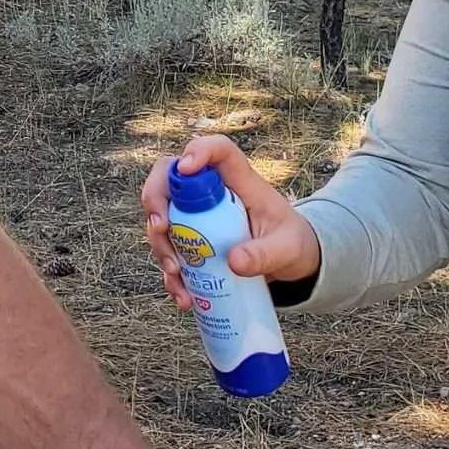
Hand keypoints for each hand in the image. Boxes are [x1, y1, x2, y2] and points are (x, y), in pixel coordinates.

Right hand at [143, 136, 322, 310]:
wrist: (292, 264)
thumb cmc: (292, 243)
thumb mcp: (287, 249)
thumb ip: (265, 254)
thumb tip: (234, 261)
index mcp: (240, 182)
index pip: (218, 150)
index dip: (198, 150)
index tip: (186, 167)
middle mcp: (211, 193)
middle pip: (170, 177)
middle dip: (155, 199)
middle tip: (161, 228)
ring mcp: (197, 217)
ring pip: (161, 217)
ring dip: (159, 244)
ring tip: (175, 274)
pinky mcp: (192, 243)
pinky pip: (170, 252)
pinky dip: (170, 276)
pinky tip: (183, 297)